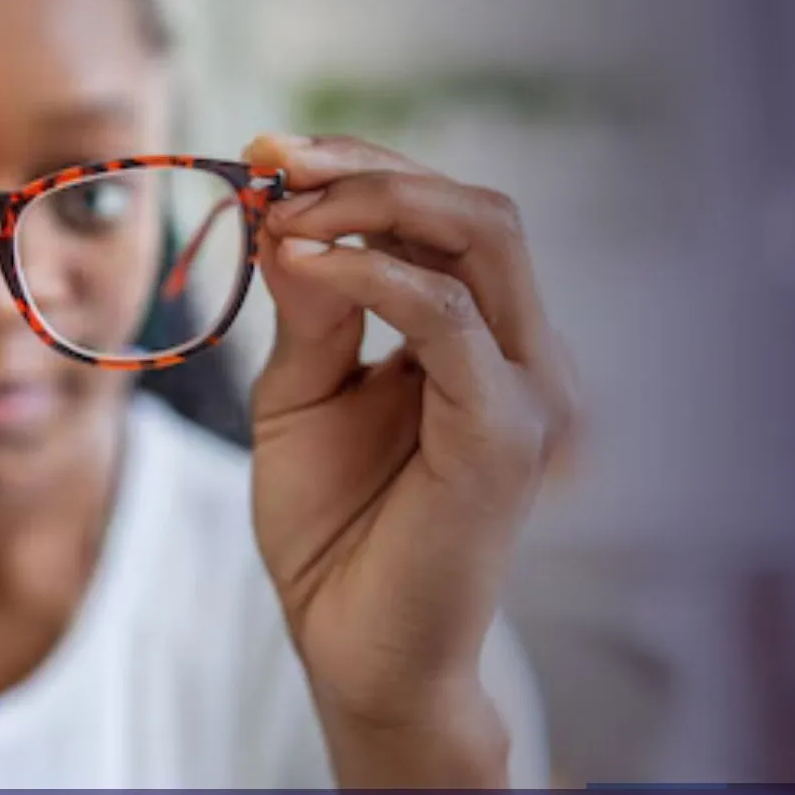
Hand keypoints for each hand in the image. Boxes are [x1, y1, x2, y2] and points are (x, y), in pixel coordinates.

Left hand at [245, 133, 578, 785]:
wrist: (351, 643)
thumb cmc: (332, 527)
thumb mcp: (300, 395)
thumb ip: (306, 309)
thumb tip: (284, 216)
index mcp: (478, 340)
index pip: (443, 216)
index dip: (361, 167)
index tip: (268, 150)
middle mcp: (520, 354)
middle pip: (476, 209)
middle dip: (370, 168)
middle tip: (276, 160)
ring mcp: (526, 390)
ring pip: (483, 240)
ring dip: (375, 204)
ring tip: (286, 212)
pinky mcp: (507, 434)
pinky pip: (451, 319)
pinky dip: (376, 274)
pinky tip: (305, 264)